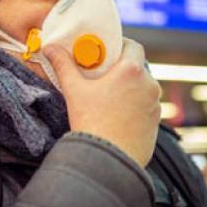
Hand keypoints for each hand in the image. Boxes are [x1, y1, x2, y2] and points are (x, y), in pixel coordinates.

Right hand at [44, 38, 160, 167]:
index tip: (107, 50)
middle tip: (102, 74)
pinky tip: (117, 116)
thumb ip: (64, 65)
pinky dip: (135, 107)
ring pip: (143, 89)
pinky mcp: (155, 125)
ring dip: (129, 89)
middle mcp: (149, 85)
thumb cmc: (92, 123)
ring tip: (109, 98)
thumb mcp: (74, 90)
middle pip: (138, 68)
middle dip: (122, 69)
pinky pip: (146, 108)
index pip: (133, 46)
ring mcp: (155, 106)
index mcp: (132, 71)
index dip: (121, 45)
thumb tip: (50, 48)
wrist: (108, 161)